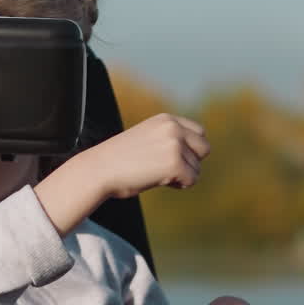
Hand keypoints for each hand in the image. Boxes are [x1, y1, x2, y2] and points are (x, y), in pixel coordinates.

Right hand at [91, 114, 209, 199]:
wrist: (99, 170)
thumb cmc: (119, 160)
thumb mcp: (147, 139)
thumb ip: (169, 140)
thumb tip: (197, 154)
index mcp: (166, 119)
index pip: (199, 132)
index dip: (190, 150)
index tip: (173, 159)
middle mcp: (173, 128)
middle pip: (204, 148)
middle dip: (191, 162)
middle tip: (169, 171)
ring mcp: (175, 145)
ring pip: (197, 167)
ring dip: (182, 176)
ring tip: (156, 174)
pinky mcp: (175, 164)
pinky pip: (192, 179)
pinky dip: (179, 185)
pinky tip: (159, 181)